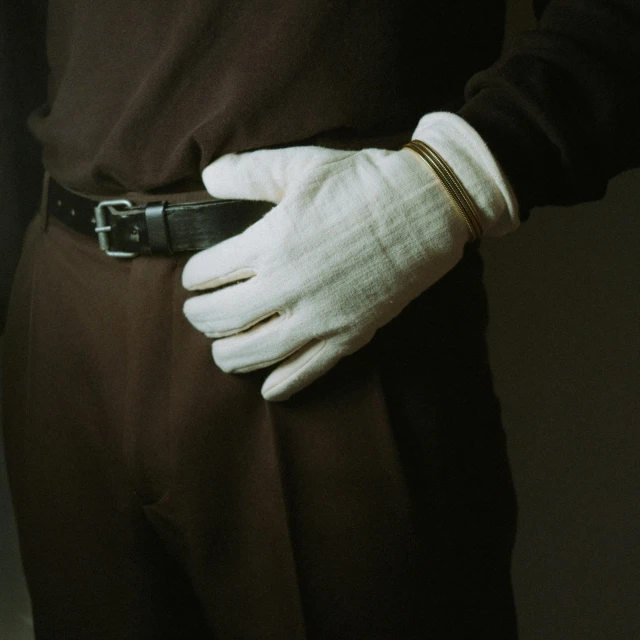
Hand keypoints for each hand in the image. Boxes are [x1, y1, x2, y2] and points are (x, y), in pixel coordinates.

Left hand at [182, 113, 517, 400]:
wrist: (425, 210)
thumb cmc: (364, 183)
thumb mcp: (301, 166)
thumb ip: (248, 173)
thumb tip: (209, 178)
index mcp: (270, 242)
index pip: (207, 273)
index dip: (193, 277)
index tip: (195, 277)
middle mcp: (287, 286)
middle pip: (220, 318)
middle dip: (199, 317)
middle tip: (198, 312)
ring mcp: (317, 317)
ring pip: (253, 353)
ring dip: (226, 354)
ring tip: (222, 348)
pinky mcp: (346, 336)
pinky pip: (304, 372)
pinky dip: (280, 384)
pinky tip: (267, 386)